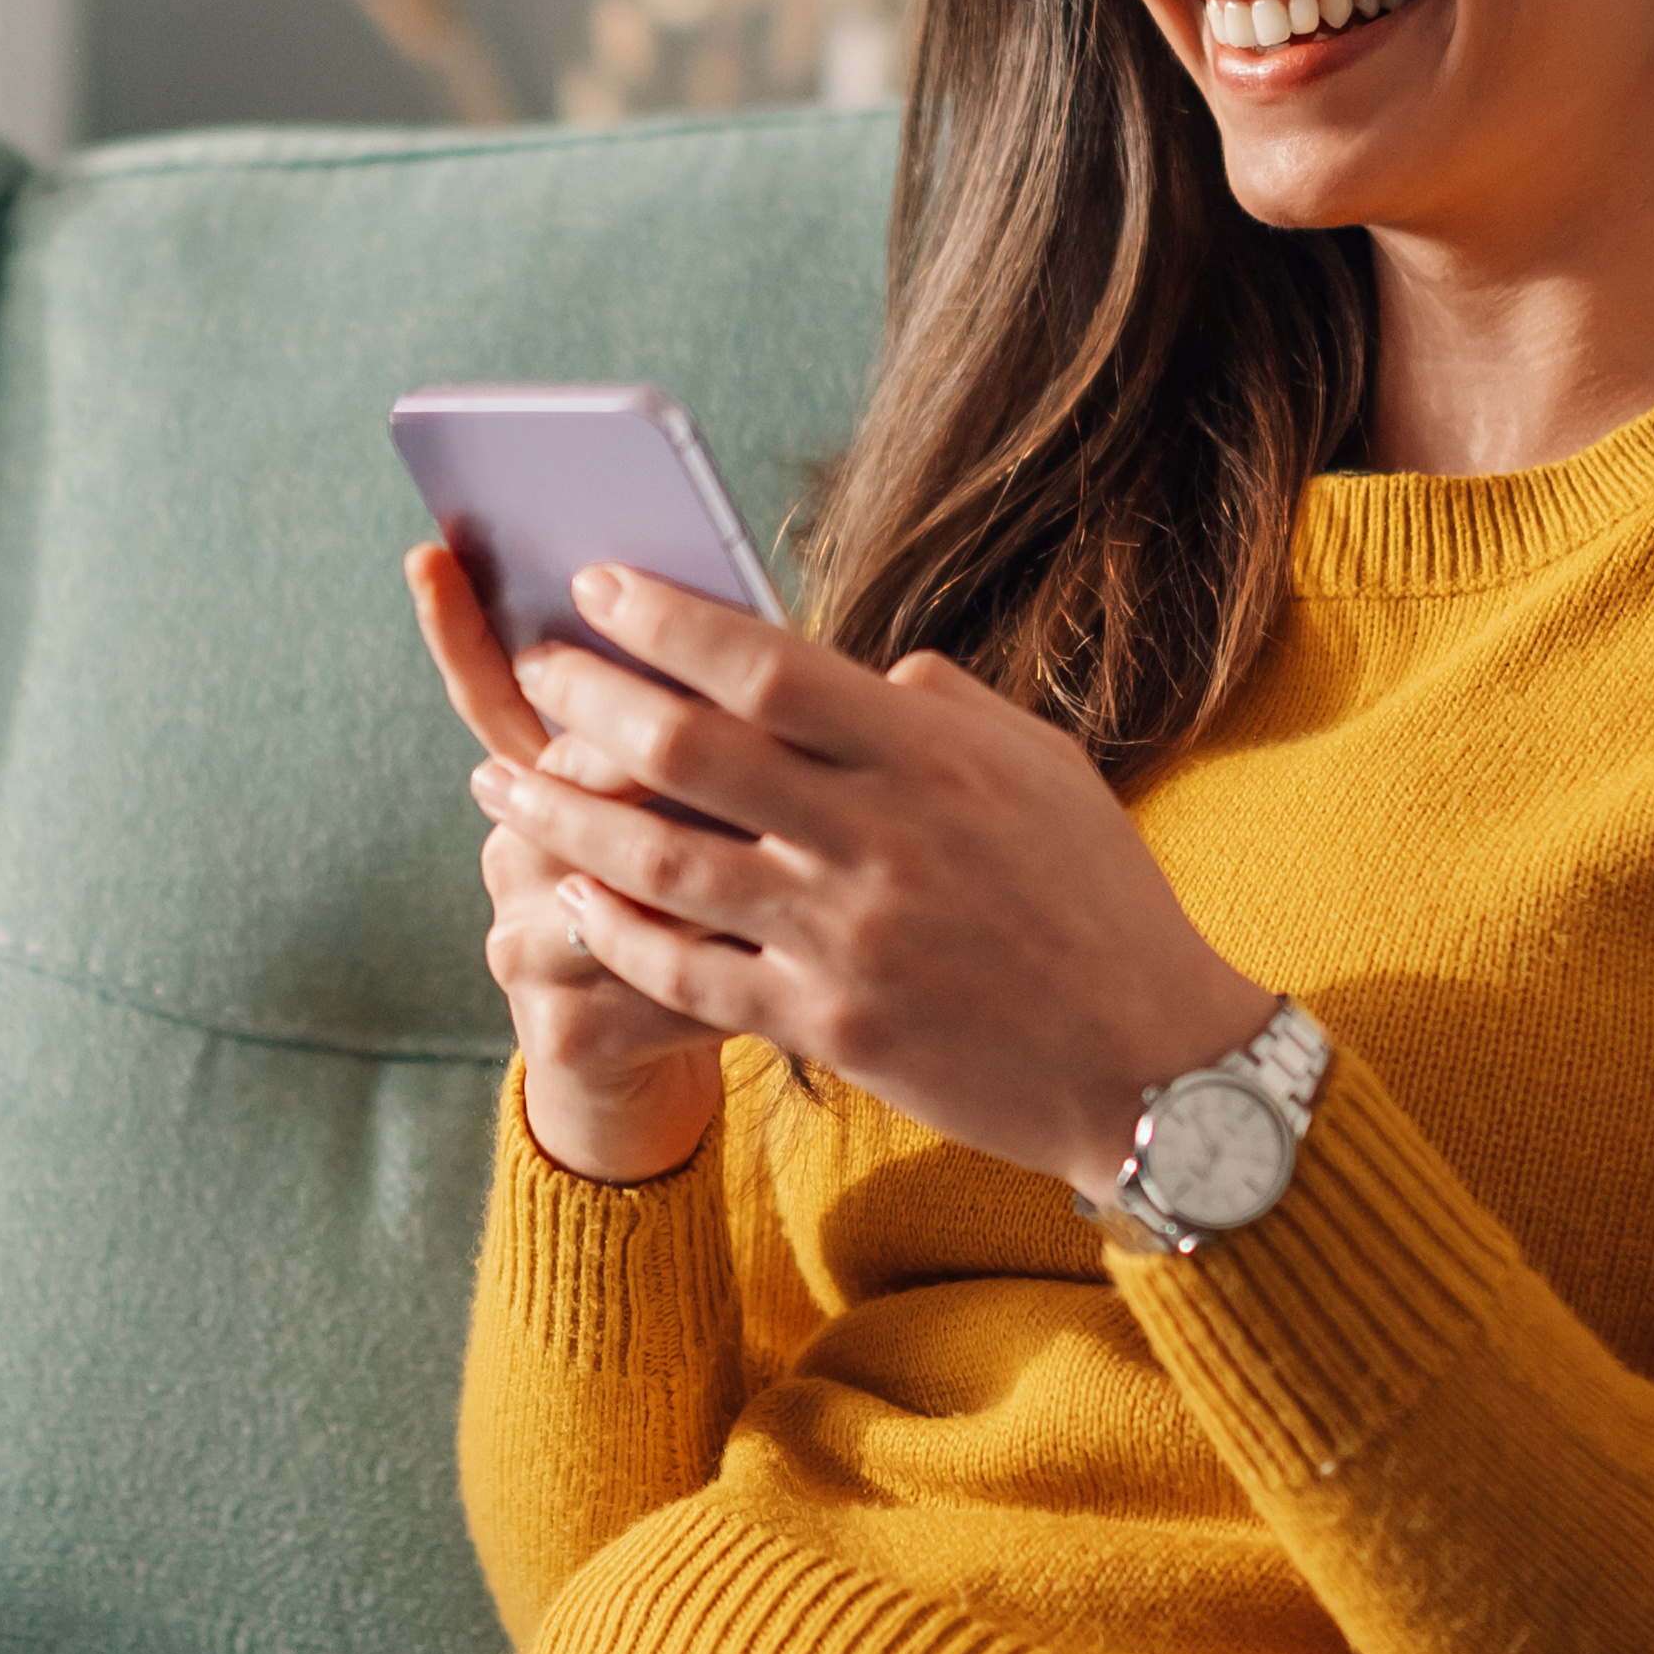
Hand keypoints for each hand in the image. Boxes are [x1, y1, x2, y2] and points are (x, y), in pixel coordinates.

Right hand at [405, 544, 726, 1182]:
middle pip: (562, 778)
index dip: (459, 628)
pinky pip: (648, 988)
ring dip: (707, 868)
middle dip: (650, 752)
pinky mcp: (560, 1032)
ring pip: (611, 883)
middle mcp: (513, 854)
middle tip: (736, 735)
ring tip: (786, 855)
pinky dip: (725, 974)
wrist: (660, 1062)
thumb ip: (714, 722)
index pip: (494, 692)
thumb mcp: (707, 806)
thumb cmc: (713, 906)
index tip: (435, 553)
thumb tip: (759, 620)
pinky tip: (785, 967)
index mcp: (541, 783)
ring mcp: (521, 943)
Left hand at [459, 563, 1277, 1200]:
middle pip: (693, 751)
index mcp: (930, 757)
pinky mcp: (829, 1028)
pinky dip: (616, 931)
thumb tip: (865, 664)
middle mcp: (879, 840)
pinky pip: (689, 974)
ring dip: (568, 818)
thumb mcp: (1043, 770)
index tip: (597, 586)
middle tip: (532, 671)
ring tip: (503, 783)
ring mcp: (847, 939)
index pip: (769, 663)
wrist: (1151, 1067)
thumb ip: (944, 709)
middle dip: (590, 703)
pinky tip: (566, 898)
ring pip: (665, 863)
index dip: (668, 619)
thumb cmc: (1101, 901)